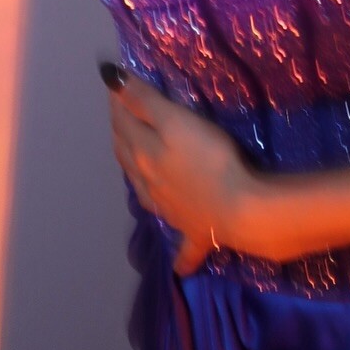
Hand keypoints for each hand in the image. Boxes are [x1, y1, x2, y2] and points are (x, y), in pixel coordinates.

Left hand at [102, 63, 256, 276]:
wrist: (240, 209)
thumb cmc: (211, 159)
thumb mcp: (176, 122)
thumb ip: (144, 101)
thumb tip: (110, 80)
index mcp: (143, 156)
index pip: (123, 125)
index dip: (118, 103)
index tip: (116, 85)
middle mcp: (149, 186)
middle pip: (129, 158)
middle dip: (123, 134)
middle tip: (122, 117)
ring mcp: (170, 211)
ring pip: (145, 194)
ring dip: (137, 178)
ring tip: (135, 166)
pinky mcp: (195, 232)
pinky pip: (185, 247)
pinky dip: (181, 257)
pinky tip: (181, 269)